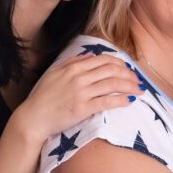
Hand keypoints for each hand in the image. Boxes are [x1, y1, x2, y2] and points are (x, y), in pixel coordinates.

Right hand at [14, 53, 142, 143]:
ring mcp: (82, 92)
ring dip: (130, 86)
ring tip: (140, 91)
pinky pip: (107, 101)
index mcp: (74, 68)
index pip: (104, 60)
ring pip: (113, 84)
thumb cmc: (43, 97)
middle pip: (112, 70)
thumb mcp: (54, 73)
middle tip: (138, 81)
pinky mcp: (83, 108)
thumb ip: (73, 62)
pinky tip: (129, 101)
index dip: (121, 63)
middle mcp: (79, 77)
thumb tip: (90, 54)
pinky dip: (121, 100)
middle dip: (130, 74)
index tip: (129, 69)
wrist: (33, 118)